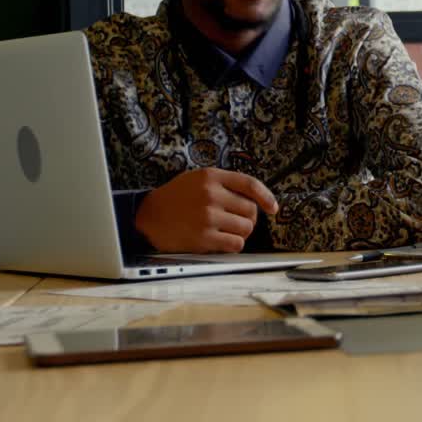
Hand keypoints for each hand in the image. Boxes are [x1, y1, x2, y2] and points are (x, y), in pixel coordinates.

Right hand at [135, 168, 279, 252]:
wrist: (148, 216)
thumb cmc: (176, 198)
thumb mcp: (198, 179)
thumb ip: (224, 184)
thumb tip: (257, 198)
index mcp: (211, 176)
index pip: (249, 184)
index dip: (266, 196)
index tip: (273, 208)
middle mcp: (211, 194)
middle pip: (251, 210)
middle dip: (247, 218)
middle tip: (234, 222)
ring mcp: (208, 216)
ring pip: (246, 228)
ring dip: (240, 233)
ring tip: (226, 231)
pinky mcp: (204, 237)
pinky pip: (236, 244)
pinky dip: (233, 245)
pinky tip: (221, 241)